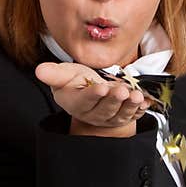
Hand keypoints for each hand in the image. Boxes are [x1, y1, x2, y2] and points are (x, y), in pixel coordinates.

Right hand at [34, 62, 149, 136]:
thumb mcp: (65, 75)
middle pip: (105, 109)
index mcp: (78, 103)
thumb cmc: (76, 82)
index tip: (101, 88)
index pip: (85, 101)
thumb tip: (39, 70)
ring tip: (136, 96)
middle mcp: (94, 113)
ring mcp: (111, 116)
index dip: (93, 96)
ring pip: (121, 114)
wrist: (92, 94)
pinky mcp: (125, 116)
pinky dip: (141, 109)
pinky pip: (134, 115)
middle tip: (121, 91)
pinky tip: (146, 101)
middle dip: (114, 100)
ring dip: (130, 105)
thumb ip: (54, 74)